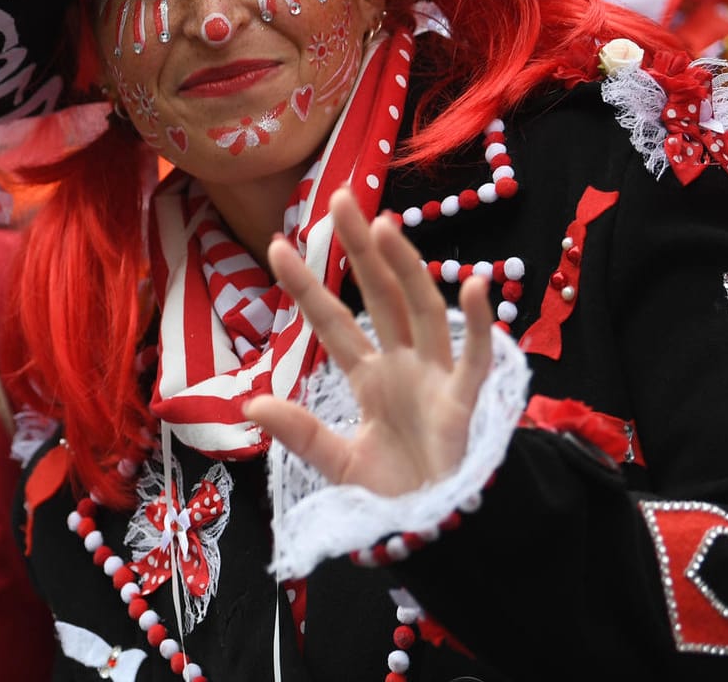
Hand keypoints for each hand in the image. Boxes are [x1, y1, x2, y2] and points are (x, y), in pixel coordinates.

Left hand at [244, 188, 494, 496]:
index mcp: (369, 377)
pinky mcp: (464, 401)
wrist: (437, 528)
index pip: (332, 321)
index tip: (277, 245)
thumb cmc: (393, 492)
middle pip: (379, 295)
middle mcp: (403, 364)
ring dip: (407, 268)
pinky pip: (474, 356)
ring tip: (387, 225)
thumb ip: (300, 431)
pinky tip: (475, 284)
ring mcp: (435, 377)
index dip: (306, 285)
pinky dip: (477, 322)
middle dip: (361, 249)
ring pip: (422, 310)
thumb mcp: (336, 462)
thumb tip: (250, 401)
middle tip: (340, 198)